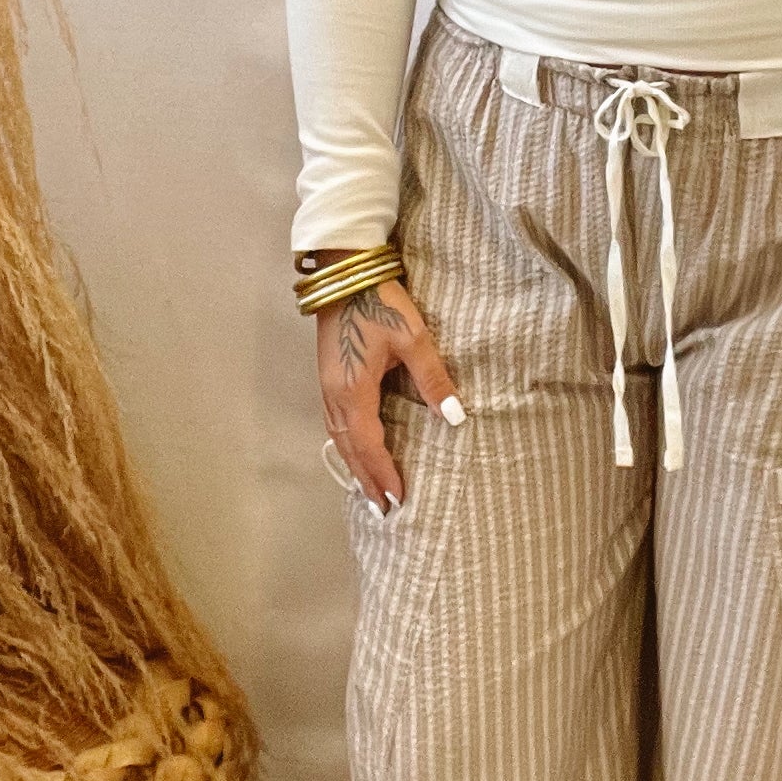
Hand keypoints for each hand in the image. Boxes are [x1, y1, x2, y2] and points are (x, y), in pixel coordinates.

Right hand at [314, 264, 463, 511]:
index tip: (397, 500)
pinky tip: (355, 449)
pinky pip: (335, 422)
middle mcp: (335, 394)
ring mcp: (327, 385)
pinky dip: (346, 444)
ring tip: (369, 489)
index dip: (383, 473)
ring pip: (338, 436)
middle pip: (349, 448)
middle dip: (366, 479)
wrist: (343, 270)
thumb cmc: (379, 301)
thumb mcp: (413, 337)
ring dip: (354, 464)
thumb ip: (433, 377)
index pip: (369, 444)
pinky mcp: (328, 376)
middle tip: (383, 510)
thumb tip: (454, 416)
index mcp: (354, 389)